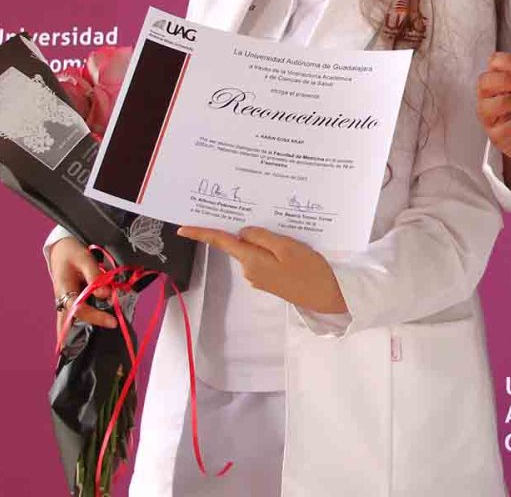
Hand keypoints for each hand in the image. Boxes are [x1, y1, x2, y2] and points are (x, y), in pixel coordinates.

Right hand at [48, 237, 116, 329]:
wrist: (61, 250)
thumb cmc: (72, 254)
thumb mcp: (85, 259)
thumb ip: (95, 276)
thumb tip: (105, 294)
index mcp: (64, 291)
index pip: (80, 310)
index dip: (97, 317)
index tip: (113, 322)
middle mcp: (63, 302)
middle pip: (74, 324)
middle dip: (89, 331)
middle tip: (110, 331)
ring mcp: (66, 304)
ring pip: (74, 323)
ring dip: (87, 329)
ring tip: (106, 333)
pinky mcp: (72, 303)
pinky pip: (78, 317)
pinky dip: (88, 322)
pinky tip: (100, 326)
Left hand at [177, 226, 345, 313]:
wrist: (327, 298)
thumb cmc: (310, 270)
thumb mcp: (287, 247)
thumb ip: (262, 237)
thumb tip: (243, 232)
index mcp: (251, 260)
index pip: (222, 243)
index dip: (202, 234)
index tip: (182, 229)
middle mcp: (250, 270)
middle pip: (241, 243)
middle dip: (247, 230)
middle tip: (263, 213)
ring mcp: (259, 277)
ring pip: (254, 250)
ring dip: (263, 239)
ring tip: (286, 231)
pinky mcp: (270, 280)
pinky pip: (264, 258)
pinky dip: (270, 249)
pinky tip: (288, 245)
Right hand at [476, 51, 510, 163]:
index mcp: (496, 81)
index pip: (494, 63)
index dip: (507, 61)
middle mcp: (488, 97)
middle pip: (485, 82)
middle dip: (506, 80)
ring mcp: (489, 117)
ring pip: (486, 107)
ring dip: (508, 101)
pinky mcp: (495, 136)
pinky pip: (498, 131)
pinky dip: (510, 126)